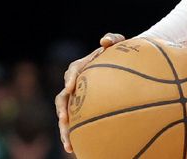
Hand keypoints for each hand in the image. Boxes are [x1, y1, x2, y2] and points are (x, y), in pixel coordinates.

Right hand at [55, 33, 124, 152]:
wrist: (124, 65)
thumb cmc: (120, 53)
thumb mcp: (119, 42)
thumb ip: (113, 38)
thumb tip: (104, 40)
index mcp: (81, 67)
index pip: (72, 71)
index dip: (70, 79)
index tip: (70, 88)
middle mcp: (75, 84)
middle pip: (63, 98)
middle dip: (62, 110)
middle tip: (64, 119)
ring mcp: (77, 99)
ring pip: (66, 115)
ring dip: (65, 129)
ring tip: (68, 143)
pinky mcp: (82, 110)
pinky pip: (76, 124)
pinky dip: (74, 135)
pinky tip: (76, 149)